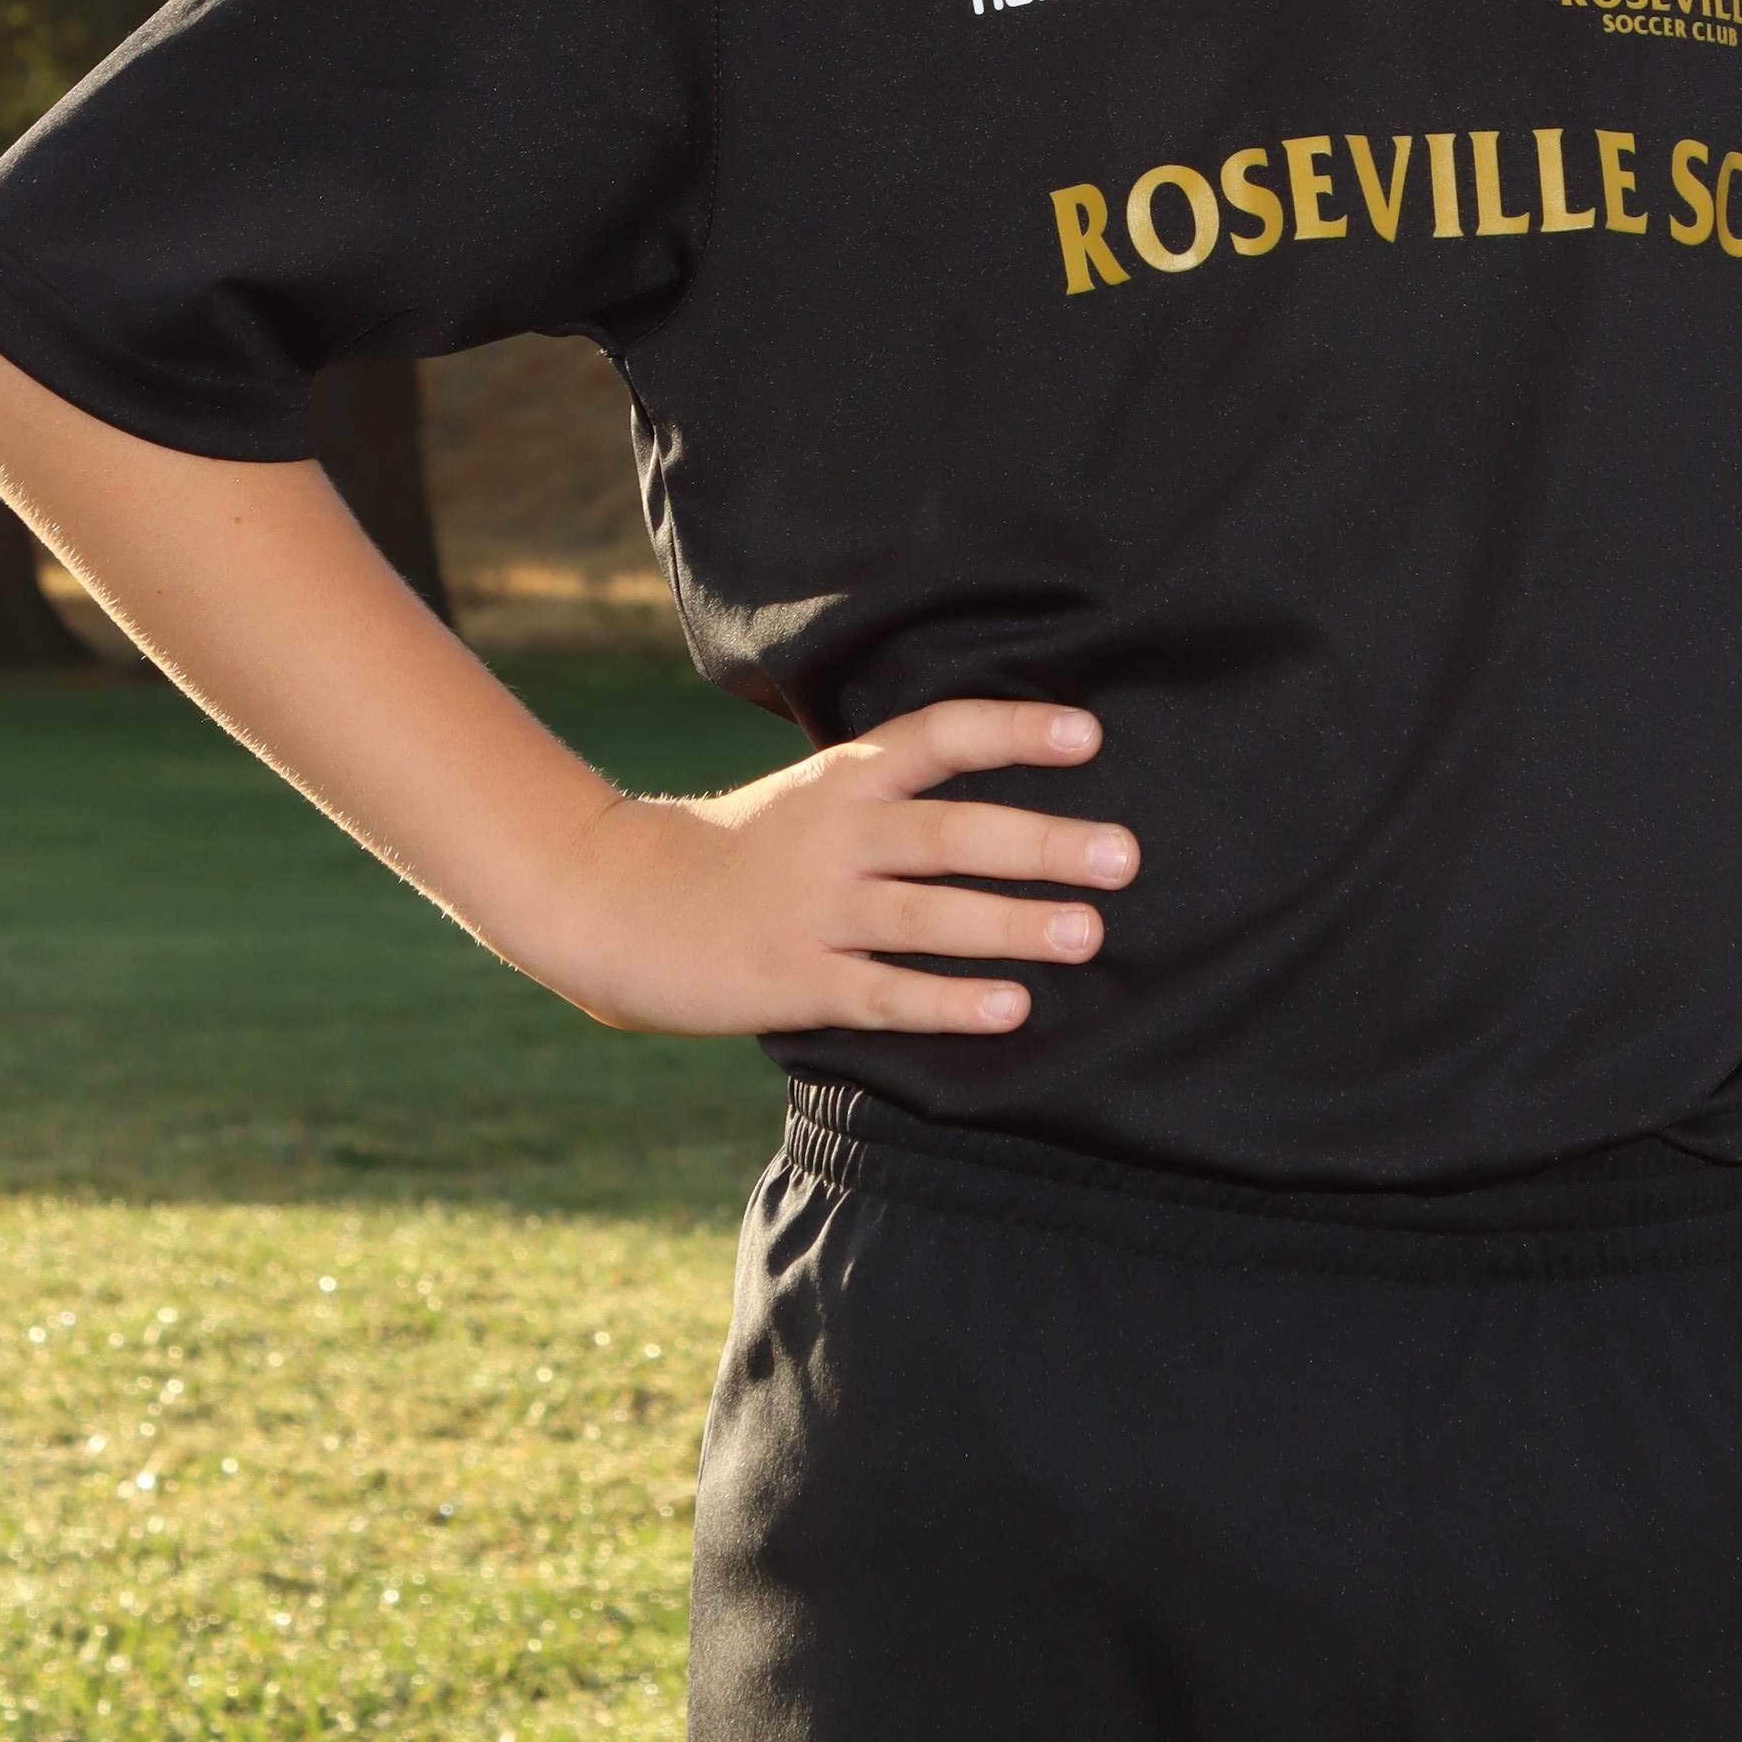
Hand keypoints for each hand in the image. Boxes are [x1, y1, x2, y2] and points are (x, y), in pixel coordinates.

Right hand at [540, 697, 1136, 1040]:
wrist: (615, 900)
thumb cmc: (739, 851)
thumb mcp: (810, 796)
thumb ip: (892, 794)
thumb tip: (1008, 799)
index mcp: (842, 778)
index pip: (939, 737)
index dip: (1014, 732)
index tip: (1090, 737)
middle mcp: (834, 835)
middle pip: (951, 832)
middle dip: (1043, 843)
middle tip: (1126, 856)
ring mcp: (814, 909)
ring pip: (928, 915)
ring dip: (1012, 923)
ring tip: (1088, 932)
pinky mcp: (794, 980)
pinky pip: (885, 992)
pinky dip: (949, 1002)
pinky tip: (1010, 1008)